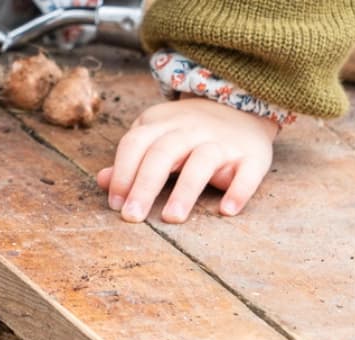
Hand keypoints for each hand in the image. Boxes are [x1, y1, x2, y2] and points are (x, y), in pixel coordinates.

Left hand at [97, 97, 281, 223]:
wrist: (240, 107)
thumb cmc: (186, 133)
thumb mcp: (155, 137)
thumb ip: (131, 159)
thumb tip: (102, 181)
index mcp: (162, 124)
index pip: (135, 144)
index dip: (122, 173)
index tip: (116, 204)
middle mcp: (192, 130)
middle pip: (164, 153)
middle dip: (145, 185)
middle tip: (132, 217)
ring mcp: (223, 142)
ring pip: (203, 161)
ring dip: (186, 190)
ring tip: (172, 217)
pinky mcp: (252, 156)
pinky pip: (247, 172)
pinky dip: (239, 190)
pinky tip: (227, 211)